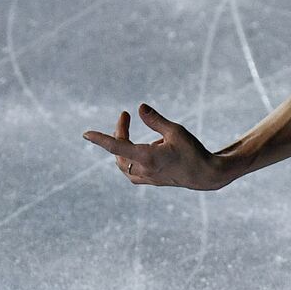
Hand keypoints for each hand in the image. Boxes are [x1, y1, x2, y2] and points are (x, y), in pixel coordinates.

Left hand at [82, 104, 226, 189]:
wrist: (205, 175)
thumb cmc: (193, 151)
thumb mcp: (176, 131)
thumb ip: (156, 120)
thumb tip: (139, 108)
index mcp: (148, 157)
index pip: (117, 147)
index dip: (101, 139)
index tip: (86, 134)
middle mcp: (143, 170)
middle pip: (118, 151)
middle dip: (119, 133)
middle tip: (125, 116)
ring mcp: (145, 178)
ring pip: (121, 162)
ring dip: (120, 146)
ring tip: (124, 131)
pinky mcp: (149, 181)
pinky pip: (128, 171)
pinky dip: (126, 158)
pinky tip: (132, 149)